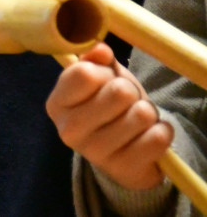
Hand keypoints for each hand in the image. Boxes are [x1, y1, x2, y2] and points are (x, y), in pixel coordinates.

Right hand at [46, 43, 173, 189]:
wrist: (123, 152)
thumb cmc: (108, 105)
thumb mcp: (101, 78)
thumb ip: (97, 60)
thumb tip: (100, 49)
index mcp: (56, 104)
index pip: (85, 73)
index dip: (105, 71)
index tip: (105, 80)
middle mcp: (68, 130)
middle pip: (119, 92)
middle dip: (131, 91)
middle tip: (125, 102)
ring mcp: (95, 153)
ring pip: (142, 114)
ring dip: (147, 112)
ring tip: (137, 119)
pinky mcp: (124, 169)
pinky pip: (158, 138)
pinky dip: (161, 131)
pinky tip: (147, 136)